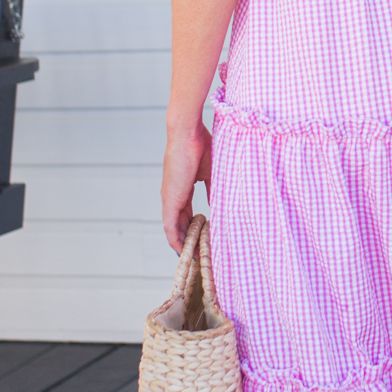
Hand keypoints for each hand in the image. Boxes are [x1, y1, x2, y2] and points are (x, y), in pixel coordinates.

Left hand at [162, 121, 211, 252]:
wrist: (188, 134)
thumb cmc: (201, 144)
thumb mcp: (211, 172)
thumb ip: (214, 190)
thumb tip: (221, 205)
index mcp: (182, 188)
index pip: (186, 214)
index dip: (193, 228)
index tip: (203, 239)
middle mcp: (173, 195)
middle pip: (179, 225)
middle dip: (189, 240)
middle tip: (200, 254)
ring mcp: (170, 198)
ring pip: (174, 229)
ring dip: (183, 244)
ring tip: (195, 257)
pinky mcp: (170, 200)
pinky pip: (170, 227)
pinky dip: (176, 240)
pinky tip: (183, 251)